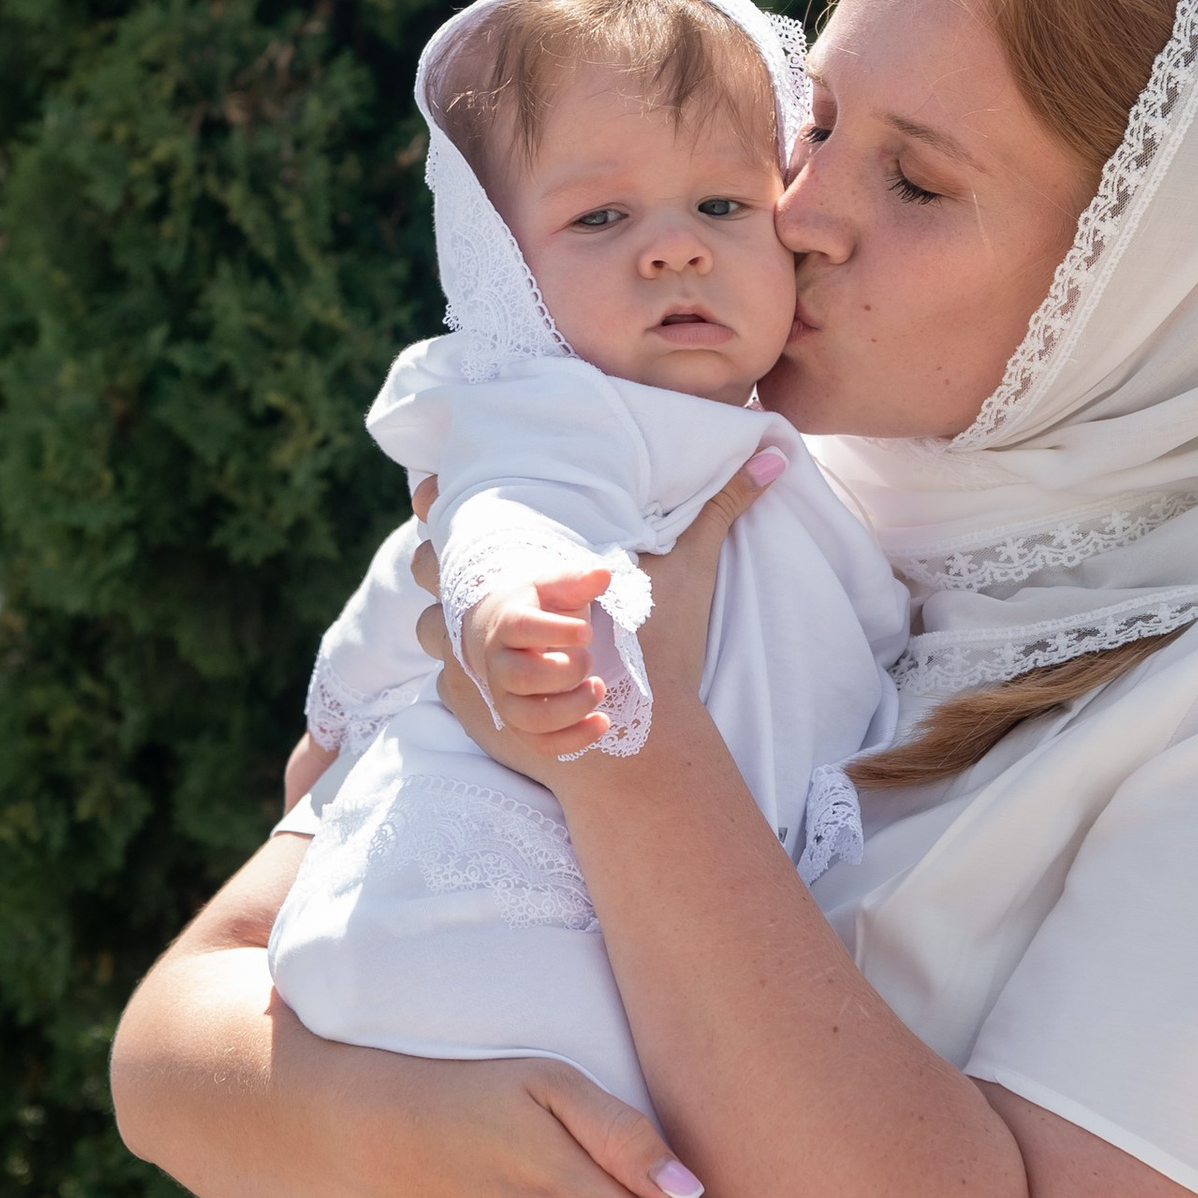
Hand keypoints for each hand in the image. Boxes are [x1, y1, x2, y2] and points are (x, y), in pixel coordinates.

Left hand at [419, 444, 787, 783]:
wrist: (637, 746)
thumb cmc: (657, 650)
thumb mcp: (689, 569)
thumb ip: (724, 505)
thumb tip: (775, 452)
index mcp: (519, 571)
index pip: (456, 522)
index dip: (435, 498)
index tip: (425, 483)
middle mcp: (480, 611)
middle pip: (424, 564)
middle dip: (429, 550)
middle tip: (439, 538)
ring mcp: (466, 663)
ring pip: (423, 625)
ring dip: (435, 612)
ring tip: (448, 600)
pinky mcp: (469, 707)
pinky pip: (440, 678)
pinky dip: (450, 666)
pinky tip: (465, 657)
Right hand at [457, 566, 612, 752]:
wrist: (508, 634)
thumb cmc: (540, 608)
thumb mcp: (554, 587)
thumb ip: (576, 580)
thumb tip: (604, 574)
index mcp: (507, 624)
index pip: (521, 628)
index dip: (554, 631)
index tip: (588, 632)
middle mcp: (500, 665)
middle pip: (523, 677)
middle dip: (566, 671)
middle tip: (588, 659)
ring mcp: (507, 698)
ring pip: (529, 717)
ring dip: (572, 709)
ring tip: (598, 689)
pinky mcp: (521, 725)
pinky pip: (540, 744)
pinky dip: (574, 740)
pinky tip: (602, 722)